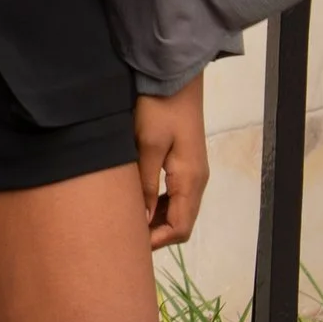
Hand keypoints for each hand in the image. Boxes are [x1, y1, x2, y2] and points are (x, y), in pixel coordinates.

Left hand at [134, 76, 206, 251]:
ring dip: (156, 220)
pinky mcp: (185, 162)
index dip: (157, 241)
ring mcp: (193, 171)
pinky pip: (174, 195)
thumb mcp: (147, 146)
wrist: (174, 76)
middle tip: (125, 235)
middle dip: (156, 234)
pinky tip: (137, 201)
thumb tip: (142, 220)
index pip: (180, 227)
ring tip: (128, 220)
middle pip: (181, 222)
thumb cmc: (159, 108)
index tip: (130, 245)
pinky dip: (157, 205)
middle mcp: (197, 180)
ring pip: (178, 210)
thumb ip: (145, 184)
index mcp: (191, 179)